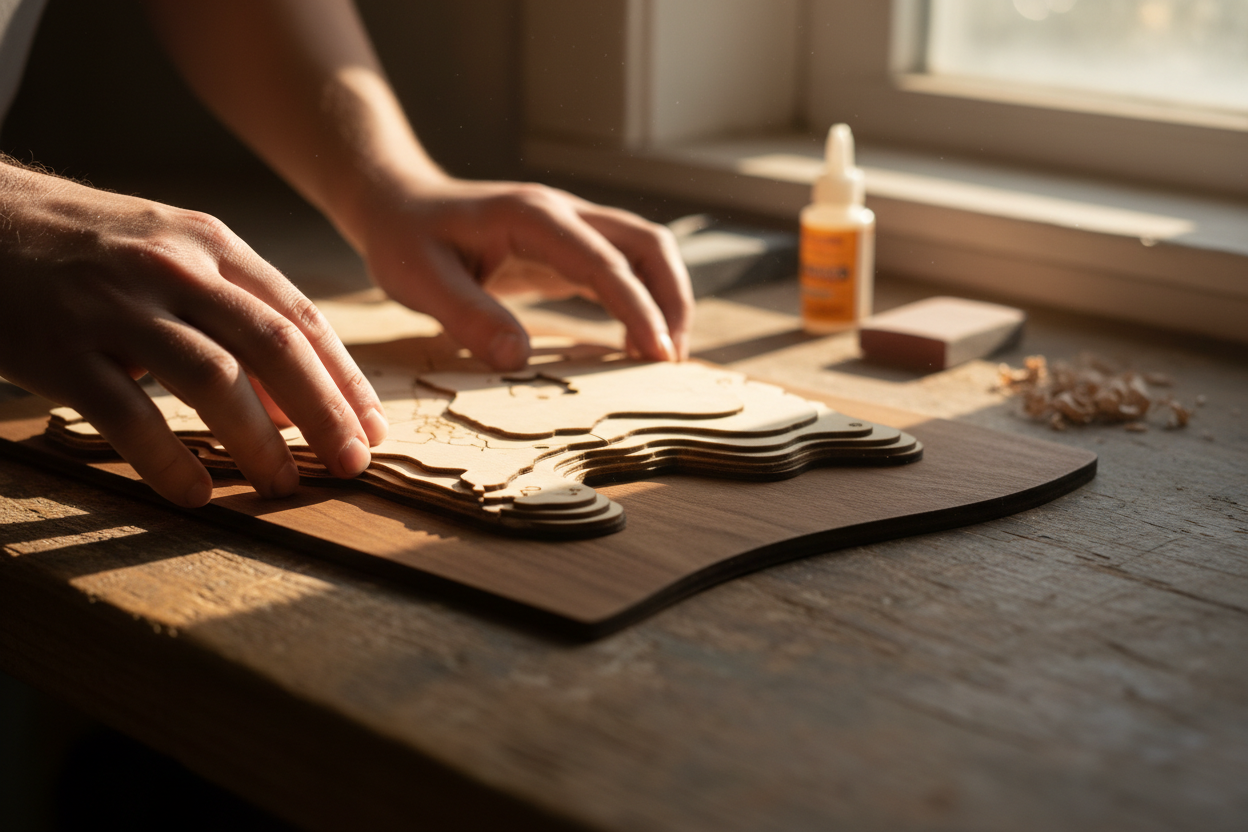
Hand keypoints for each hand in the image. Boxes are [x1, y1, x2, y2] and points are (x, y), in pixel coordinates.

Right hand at [0, 162, 387, 506]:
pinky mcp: (60, 348)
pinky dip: (169, 461)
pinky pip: (127, 416)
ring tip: (284, 484)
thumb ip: (237, 319)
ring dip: (259, 440)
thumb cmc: (93, 250)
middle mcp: (172, 268)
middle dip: (324, 412)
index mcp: (211, 244)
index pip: (300, 318)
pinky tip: (198, 494)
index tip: (373, 428)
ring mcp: (115, 306)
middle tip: (352, 465)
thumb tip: (297, 403)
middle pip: (273, 347)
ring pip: (212, 379)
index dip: (345, 379)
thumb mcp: (174, 259)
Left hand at [349, 175, 693, 369]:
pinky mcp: (567, 250)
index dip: (637, 308)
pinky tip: (634, 345)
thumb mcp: (418, 280)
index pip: (604, 262)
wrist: (396, 204)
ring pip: (644, 253)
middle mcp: (562, 214)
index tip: (657, 354)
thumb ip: (467, 316)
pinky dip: (640, 304)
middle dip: (672, 299)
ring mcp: (569, 229)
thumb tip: (518, 358)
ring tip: (661, 357)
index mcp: (532, 217)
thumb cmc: (404, 239)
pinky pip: (620, 271)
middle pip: (647, 244)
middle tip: (670, 360)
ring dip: (665, 299)